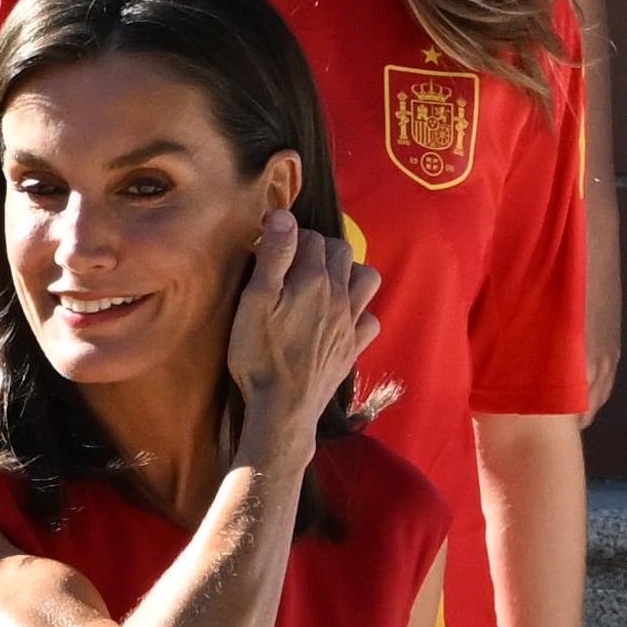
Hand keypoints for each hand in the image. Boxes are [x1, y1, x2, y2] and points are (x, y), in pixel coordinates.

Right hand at [227, 209, 383, 469]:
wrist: (283, 409)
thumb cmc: (260, 355)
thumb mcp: (255, 301)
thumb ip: (274, 256)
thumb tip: (285, 216)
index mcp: (313, 280)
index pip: (309, 237)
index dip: (286, 236)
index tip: (266, 247)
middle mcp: (340, 296)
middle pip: (340, 251)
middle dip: (318, 247)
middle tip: (291, 261)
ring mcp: (351, 323)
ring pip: (367, 278)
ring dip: (349, 271)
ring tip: (325, 281)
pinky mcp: (353, 348)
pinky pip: (371, 319)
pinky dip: (360, 311)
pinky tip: (341, 317)